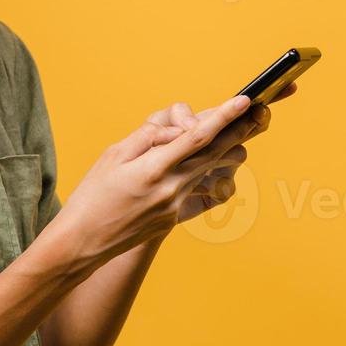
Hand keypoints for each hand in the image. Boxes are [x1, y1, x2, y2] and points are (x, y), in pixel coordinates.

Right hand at [51, 84, 295, 267]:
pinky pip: (207, 193)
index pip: (198, 137)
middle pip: (219, 153)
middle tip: (263, 111)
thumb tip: (179, 128)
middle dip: (244, 130)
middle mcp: (172, 188)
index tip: (245, 101)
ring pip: (219, 173)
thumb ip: (150, 136)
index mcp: (154, 169)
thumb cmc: (92, 195)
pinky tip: (211, 169)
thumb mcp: (113, 154)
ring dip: (229, 152)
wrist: (82, 244)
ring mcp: (178, 206)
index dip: (224, 116)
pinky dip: (213, 177)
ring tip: (233, 137)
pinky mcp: (178, 218)